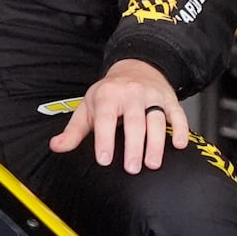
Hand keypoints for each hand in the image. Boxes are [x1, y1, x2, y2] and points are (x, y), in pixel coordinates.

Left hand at [48, 59, 188, 172]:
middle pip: (135, 121)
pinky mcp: (170, 100)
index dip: (104, 139)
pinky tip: (180, 145)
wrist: (136, 66)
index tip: (104, 159)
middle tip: (132, 169)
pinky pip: (178, 114)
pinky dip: (181, 129)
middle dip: (134, 146)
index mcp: (108, 96)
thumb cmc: (109, 93)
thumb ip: (74, 130)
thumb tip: (56, 146)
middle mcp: (131, 94)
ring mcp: (153, 96)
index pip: (106, 118)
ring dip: (156, 142)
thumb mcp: (88, 107)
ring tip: (153, 163)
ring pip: (157, 119)